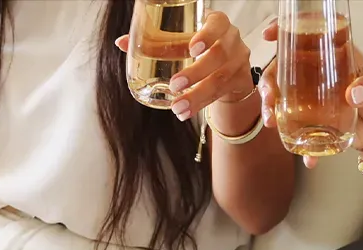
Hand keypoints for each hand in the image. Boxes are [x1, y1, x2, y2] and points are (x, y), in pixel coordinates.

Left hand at [116, 10, 254, 121]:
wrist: (228, 66)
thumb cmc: (200, 48)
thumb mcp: (182, 40)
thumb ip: (155, 41)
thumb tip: (122, 43)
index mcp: (217, 23)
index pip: (217, 24)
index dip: (207, 35)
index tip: (192, 48)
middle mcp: (231, 39)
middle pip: (219, 55)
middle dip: (196, 72)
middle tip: (175, 84)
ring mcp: (238, 61)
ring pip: (220, 79)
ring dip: (197, 95)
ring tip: (178, 107)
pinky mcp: (239, 81)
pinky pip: (220, 94)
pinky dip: (201, 105)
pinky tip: (187, 113)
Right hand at [258, 20, 362, 168]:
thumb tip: (354, 93)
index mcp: (336, 56)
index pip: (309, 36)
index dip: (288, 31)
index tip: (271, 35)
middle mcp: (319, 75)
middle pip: (285, 69)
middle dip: (269, 79)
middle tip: (270, 94)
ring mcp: (313, 100)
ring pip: (283, 98)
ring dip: (272, 108)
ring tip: (273, 121)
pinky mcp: (314, 124)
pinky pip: (298, 130)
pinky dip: (297, 144)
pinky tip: (305, 156)